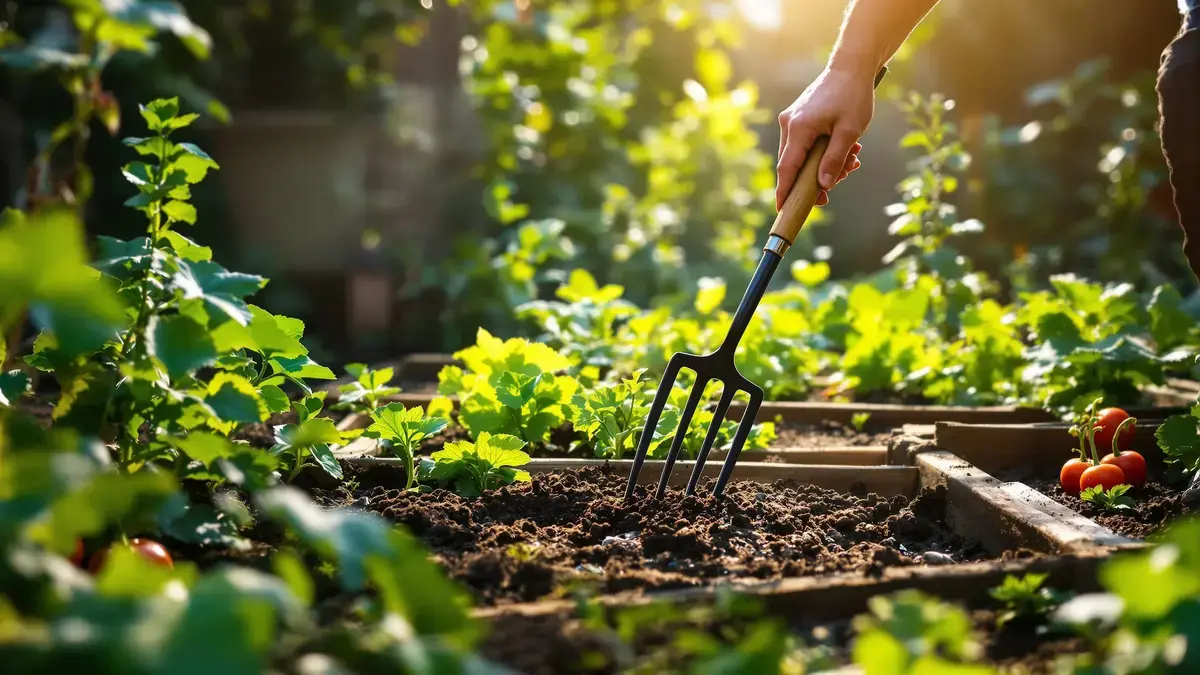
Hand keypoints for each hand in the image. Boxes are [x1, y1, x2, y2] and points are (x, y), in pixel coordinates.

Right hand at [776, 67, 876, 209]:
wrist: (852, 66)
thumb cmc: (853, 95)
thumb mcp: (850, 131)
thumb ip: (834, 160)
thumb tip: (823, 185)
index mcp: (799, 128)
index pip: (787, 168)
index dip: (784, 191)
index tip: (781, 209)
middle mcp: (790, 124)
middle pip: (795, 164)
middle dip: (816, 178)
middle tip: (840, 181)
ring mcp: (792, 119)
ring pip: (803, 155)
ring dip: (825, 163)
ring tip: (852, 159)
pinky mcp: (799, 117)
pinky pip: (806, 143)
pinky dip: (823, 150)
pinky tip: (845, 148)